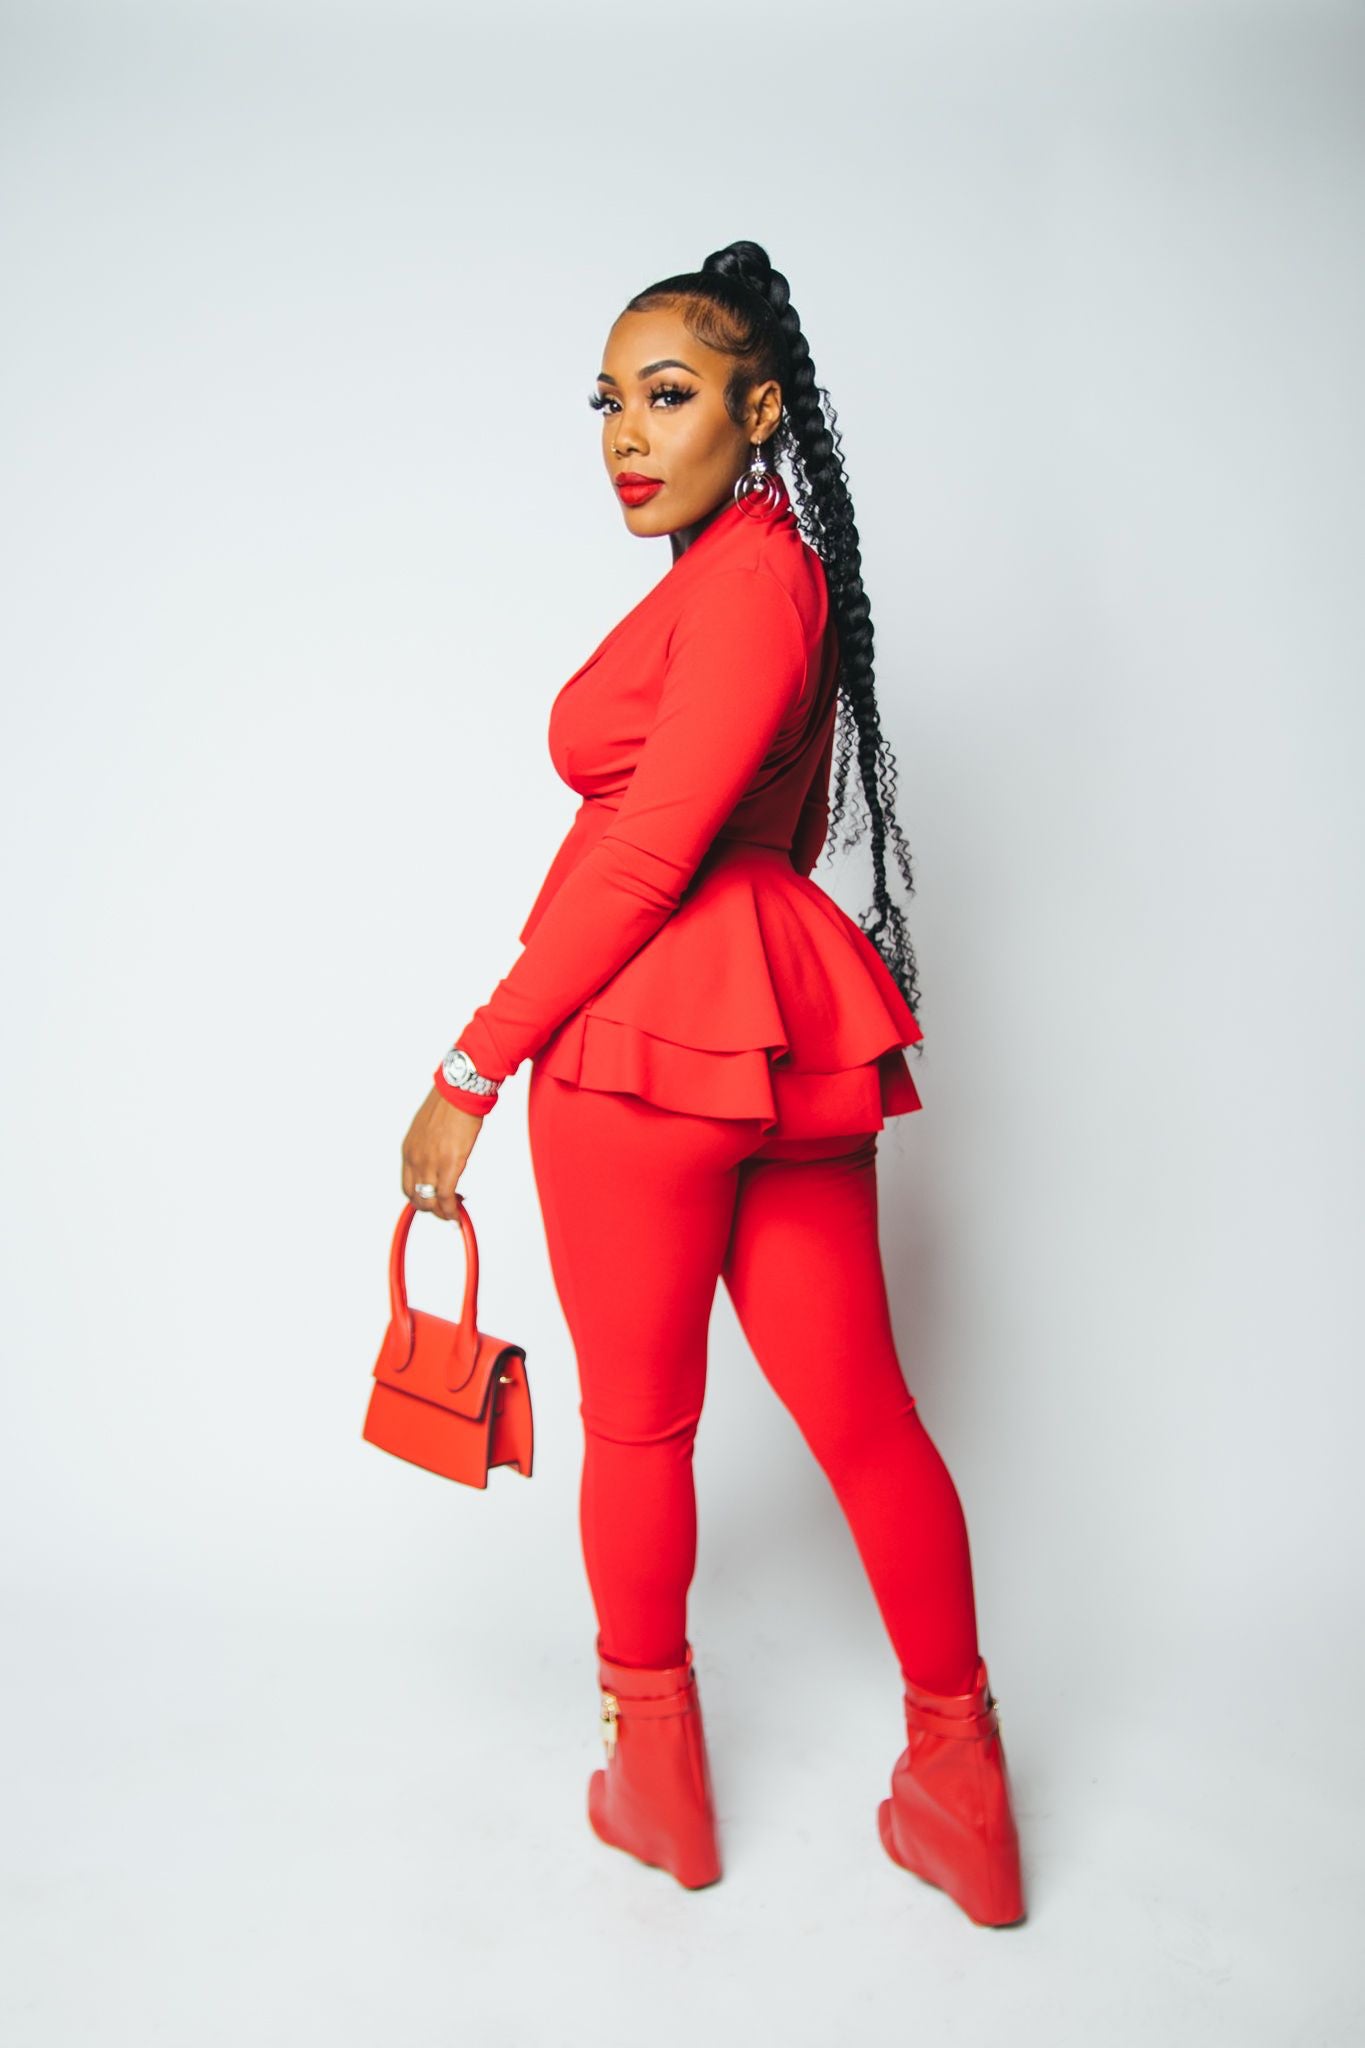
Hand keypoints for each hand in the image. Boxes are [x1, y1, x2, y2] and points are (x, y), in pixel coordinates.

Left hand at [401, 1086, 485, 1218]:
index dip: (419, 1198)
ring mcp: (430, 1163)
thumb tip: (441, 1155)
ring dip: (441, 1213)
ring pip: (430, 1201)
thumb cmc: (450, 1102)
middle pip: (416, 1197)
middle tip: (446, 1210)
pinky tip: (457, 1215)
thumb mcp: (428, 1127)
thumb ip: (430, 1145)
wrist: (460, 1091)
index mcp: (409, 1150)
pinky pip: (445, 1197)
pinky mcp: (449, 1164)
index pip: (407, 1185)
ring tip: (453, 1214)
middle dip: (431, 1209)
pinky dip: (451, 1211)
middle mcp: (415, 1159)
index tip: (433, 1201)